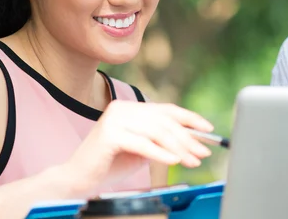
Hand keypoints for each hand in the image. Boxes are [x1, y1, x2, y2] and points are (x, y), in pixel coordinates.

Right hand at [62, 101, 213, 194]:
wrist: (78, 178)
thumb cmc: (110, 164)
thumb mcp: (142, 149)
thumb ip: (161, 141)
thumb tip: (194, 141)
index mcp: (131, 108)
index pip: (167, 110)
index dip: (190, 118)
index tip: (209, 129)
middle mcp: (123, 108)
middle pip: (164, 121)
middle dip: (188, 138)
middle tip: (204, 152)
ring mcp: (115, 119)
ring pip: (156, 131)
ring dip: (179, 147)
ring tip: (192, 160)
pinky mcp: (110, 134)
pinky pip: (142, 144)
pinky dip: (161, 153)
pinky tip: (175, 160)